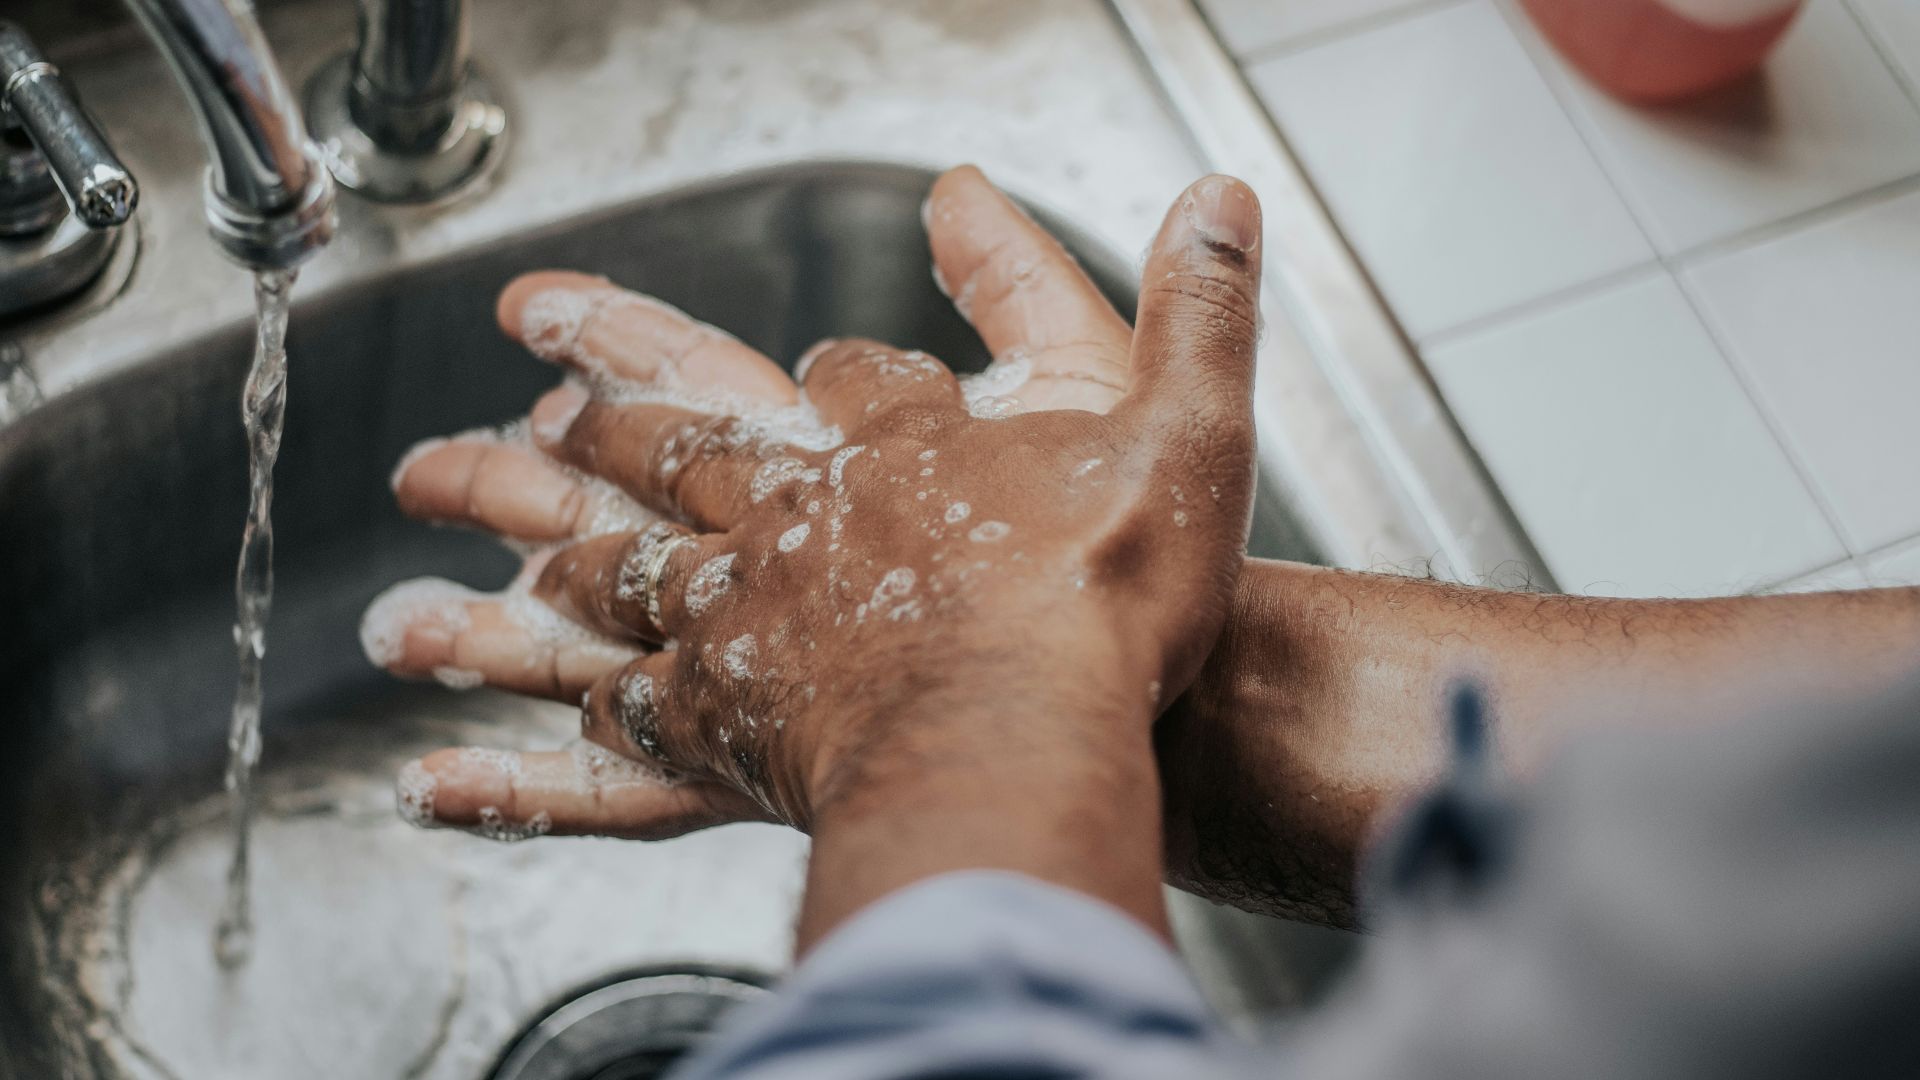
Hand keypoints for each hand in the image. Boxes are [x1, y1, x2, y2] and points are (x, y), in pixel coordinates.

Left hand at [370, 167, 1261, 850]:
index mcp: (903, 443)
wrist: (1023, 735)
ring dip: (547, 533)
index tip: (823, 368)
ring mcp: (750, 613)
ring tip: (472, 518)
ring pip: (623, 559)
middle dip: (604, 412)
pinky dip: (580, 709)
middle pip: (681, 445)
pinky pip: (629, 711)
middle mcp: (804, 513)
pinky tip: (548, 716)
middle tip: (522, 387)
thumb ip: (1197, 310)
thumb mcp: (1186, 427)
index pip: (850, 376)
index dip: (834, 368)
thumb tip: (1219, 196)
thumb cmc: (1104, 599)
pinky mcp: (727, 720)